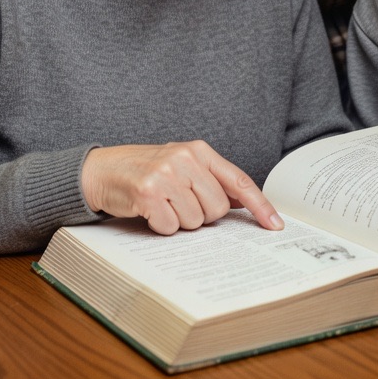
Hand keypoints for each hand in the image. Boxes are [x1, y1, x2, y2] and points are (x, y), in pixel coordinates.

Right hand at [81, 141, 282, 235]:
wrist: (103, 169)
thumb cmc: (146, 171)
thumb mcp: (182, 166)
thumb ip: (211, 180)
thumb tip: (243, 203)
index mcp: (199, 150)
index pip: (238, 180)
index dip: (259, 205)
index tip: (274, 224)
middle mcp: (185, 158)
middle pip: (217, 209)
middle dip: (202, 215)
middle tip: (180, 203)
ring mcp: (166, 174)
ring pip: (195, 221)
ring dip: (179, 221)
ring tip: (163, 204)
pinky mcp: (148, 193)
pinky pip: (171, 228)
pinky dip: (161, 227)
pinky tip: (150, 211)